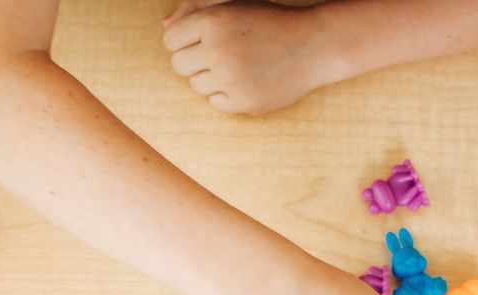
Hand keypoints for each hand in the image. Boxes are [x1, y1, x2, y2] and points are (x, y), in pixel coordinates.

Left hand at [163, 1, 340, 113]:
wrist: (313, 46)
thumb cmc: (268, 22)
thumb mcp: (233, 5)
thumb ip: (194, 11)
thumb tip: (164, 28)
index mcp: (213, 21)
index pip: (171, 41)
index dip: (184, 41)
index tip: (202, 40)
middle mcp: (218, 49)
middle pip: (179, 66)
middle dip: (194, 61)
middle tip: (219, 54)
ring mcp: (230, 79)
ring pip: (196, 85)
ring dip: (210, 77)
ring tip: (236, 66)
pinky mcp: (242, 102)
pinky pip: (215, 102)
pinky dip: (226, 94)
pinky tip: (246, 80)